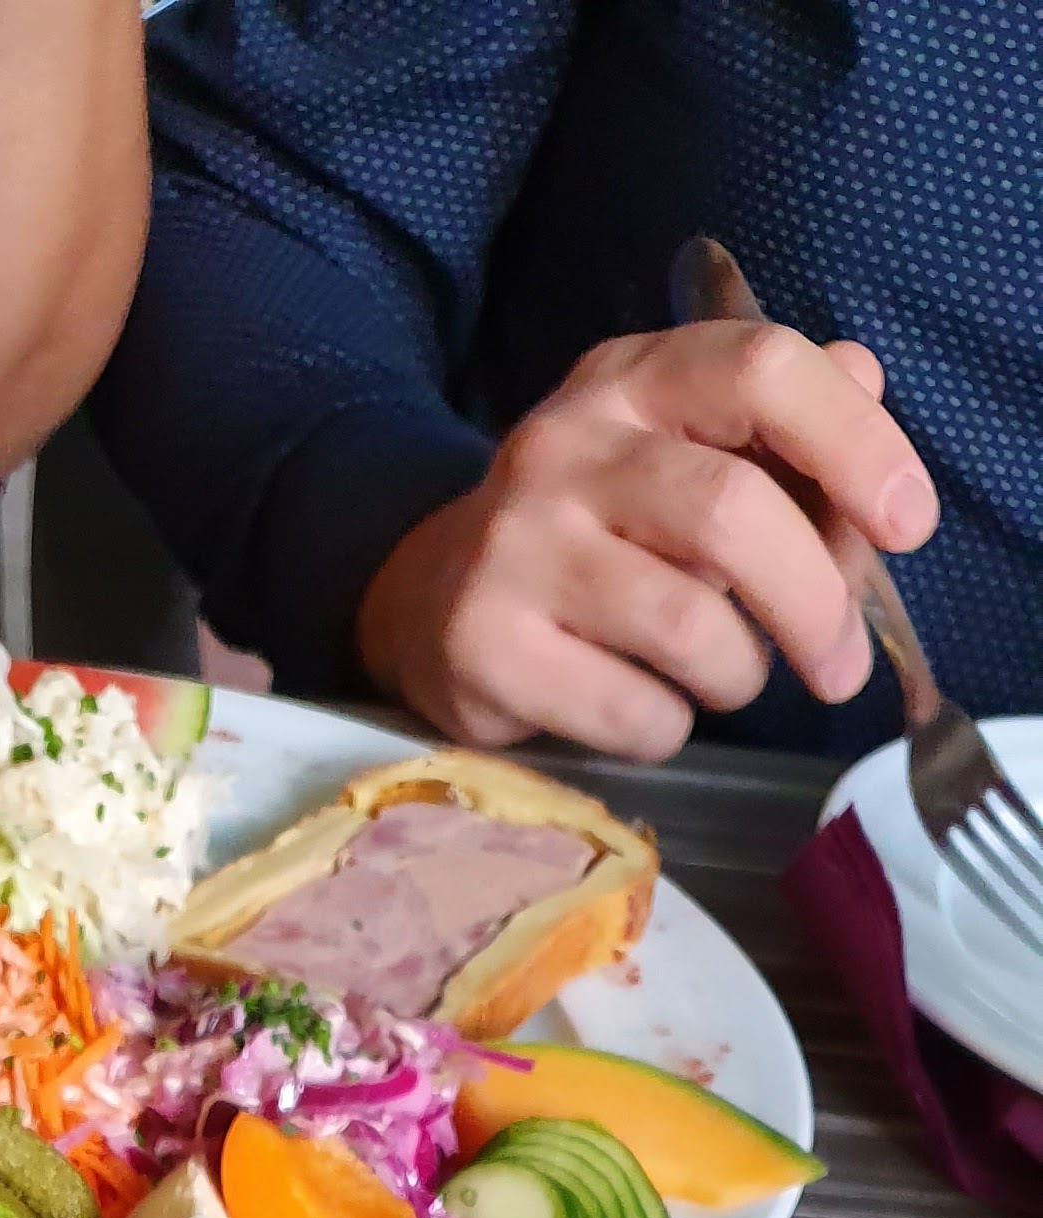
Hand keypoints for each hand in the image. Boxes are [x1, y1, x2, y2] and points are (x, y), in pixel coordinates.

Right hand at [356, 321, 939, 759]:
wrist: (430, 600)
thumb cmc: (595, 533)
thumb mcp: (681, 451)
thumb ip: (778, 425)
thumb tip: (867, 381)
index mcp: (632, 379)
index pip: (762, 370)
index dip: (854, 444)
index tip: (905, 523)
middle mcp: (566, 448)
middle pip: (732, 515)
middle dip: (816, 604)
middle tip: (843, 665)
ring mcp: (517, 549)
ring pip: (690, 627)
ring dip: (741, 675)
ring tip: (727, 677)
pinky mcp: (486, 648)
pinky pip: (632, 711)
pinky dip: (669, 728)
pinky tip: (646, 706)